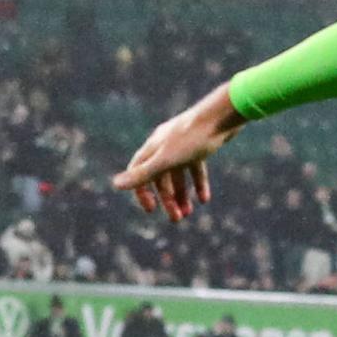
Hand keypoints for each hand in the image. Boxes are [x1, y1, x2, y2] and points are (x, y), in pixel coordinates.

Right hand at [116, 86, 243, 221]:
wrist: (221, 116)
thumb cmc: (192, 137)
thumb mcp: (165, 160)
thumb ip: (142, 174)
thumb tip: (115, 184)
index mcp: (153, 148)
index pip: (138, 172)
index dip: (142, 192)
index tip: (152, 209)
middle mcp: (165, 145)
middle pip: (161, 177)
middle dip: (167, 199)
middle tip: (177, 219)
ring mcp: (183, 145)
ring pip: (178, 174)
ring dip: (182, 194)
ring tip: (189, 213)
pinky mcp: (200, 145)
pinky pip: (195, 167)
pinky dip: (198, 184)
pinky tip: (204, 199)